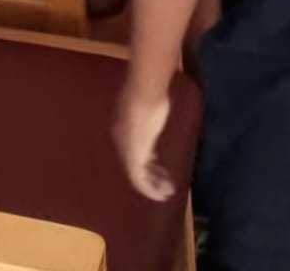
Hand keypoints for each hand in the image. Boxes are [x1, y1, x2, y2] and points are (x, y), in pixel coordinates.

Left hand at [112, 81, 175, 201]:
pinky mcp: (134, 159)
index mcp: (122, 128)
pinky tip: (162, 195)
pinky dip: (151, 190)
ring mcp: (126, 151)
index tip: (157, 163)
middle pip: (135, 163)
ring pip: (137, 175)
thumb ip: (152, 109)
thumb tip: (159, 109)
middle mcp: (122, 142)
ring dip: (153, 184)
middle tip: (166, 183)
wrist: (143, 95)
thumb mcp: (150, 103)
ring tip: (168, 191)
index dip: (146, 158)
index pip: (133, 148)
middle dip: (151, 173)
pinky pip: (140, 181)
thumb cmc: (150, 94)